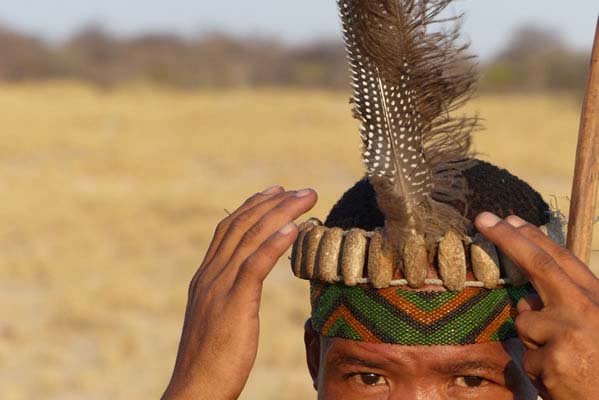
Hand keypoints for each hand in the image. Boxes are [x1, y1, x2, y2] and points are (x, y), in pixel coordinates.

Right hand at [162, 186, 317, 399]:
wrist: (195, 388)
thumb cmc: (211, 359)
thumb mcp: (217, 318)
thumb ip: (228, 293)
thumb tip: (244, 283)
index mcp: (205, 276)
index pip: (228, 229)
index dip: (253, 207)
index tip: (275, 191)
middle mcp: (210, 275)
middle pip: (242, 226)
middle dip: (273, 203)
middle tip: (301, 190)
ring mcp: (219, 287)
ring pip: (250, 238)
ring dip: (280, 214)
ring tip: (305, 198)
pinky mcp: (233, 304)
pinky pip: (254, 266)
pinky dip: (274, 244)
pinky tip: (294, 229)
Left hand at [475, 212, 598, 399]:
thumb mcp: (595, 328)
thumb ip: (567, 307)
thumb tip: (526, 296)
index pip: (562, 260)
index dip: (534, 238)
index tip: (510, 220)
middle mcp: (587, 310)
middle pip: (539, 266)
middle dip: (508, 239)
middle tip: (482, 219)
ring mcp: (570, 333)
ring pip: (524, 323)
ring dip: (534, 342)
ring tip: (564, 364)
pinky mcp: (553, 359)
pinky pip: (525, 357)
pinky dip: (537, 369)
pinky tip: (560, 381)